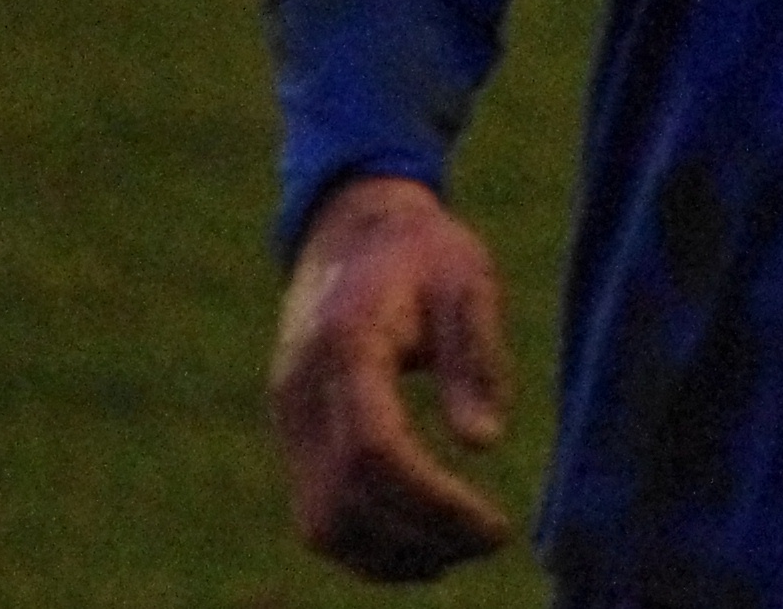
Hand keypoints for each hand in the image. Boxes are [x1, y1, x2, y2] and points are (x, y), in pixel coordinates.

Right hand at [268, 173, 513, 580]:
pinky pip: (318, 512)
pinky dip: (367, 543)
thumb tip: (484, 443)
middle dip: (418, 539)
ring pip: (321, 524)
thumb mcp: (465, 278)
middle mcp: (302, 393)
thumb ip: (473, 353)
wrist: (351, 227)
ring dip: (390, 556)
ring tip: (460, 552)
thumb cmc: (420, 249)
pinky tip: (423, 545)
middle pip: (344, 502)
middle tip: (490, 542)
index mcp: (346, 345)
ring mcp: (288, 420)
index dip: (433, 501)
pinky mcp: (293, 437)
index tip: (494, 525)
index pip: (376, 450)